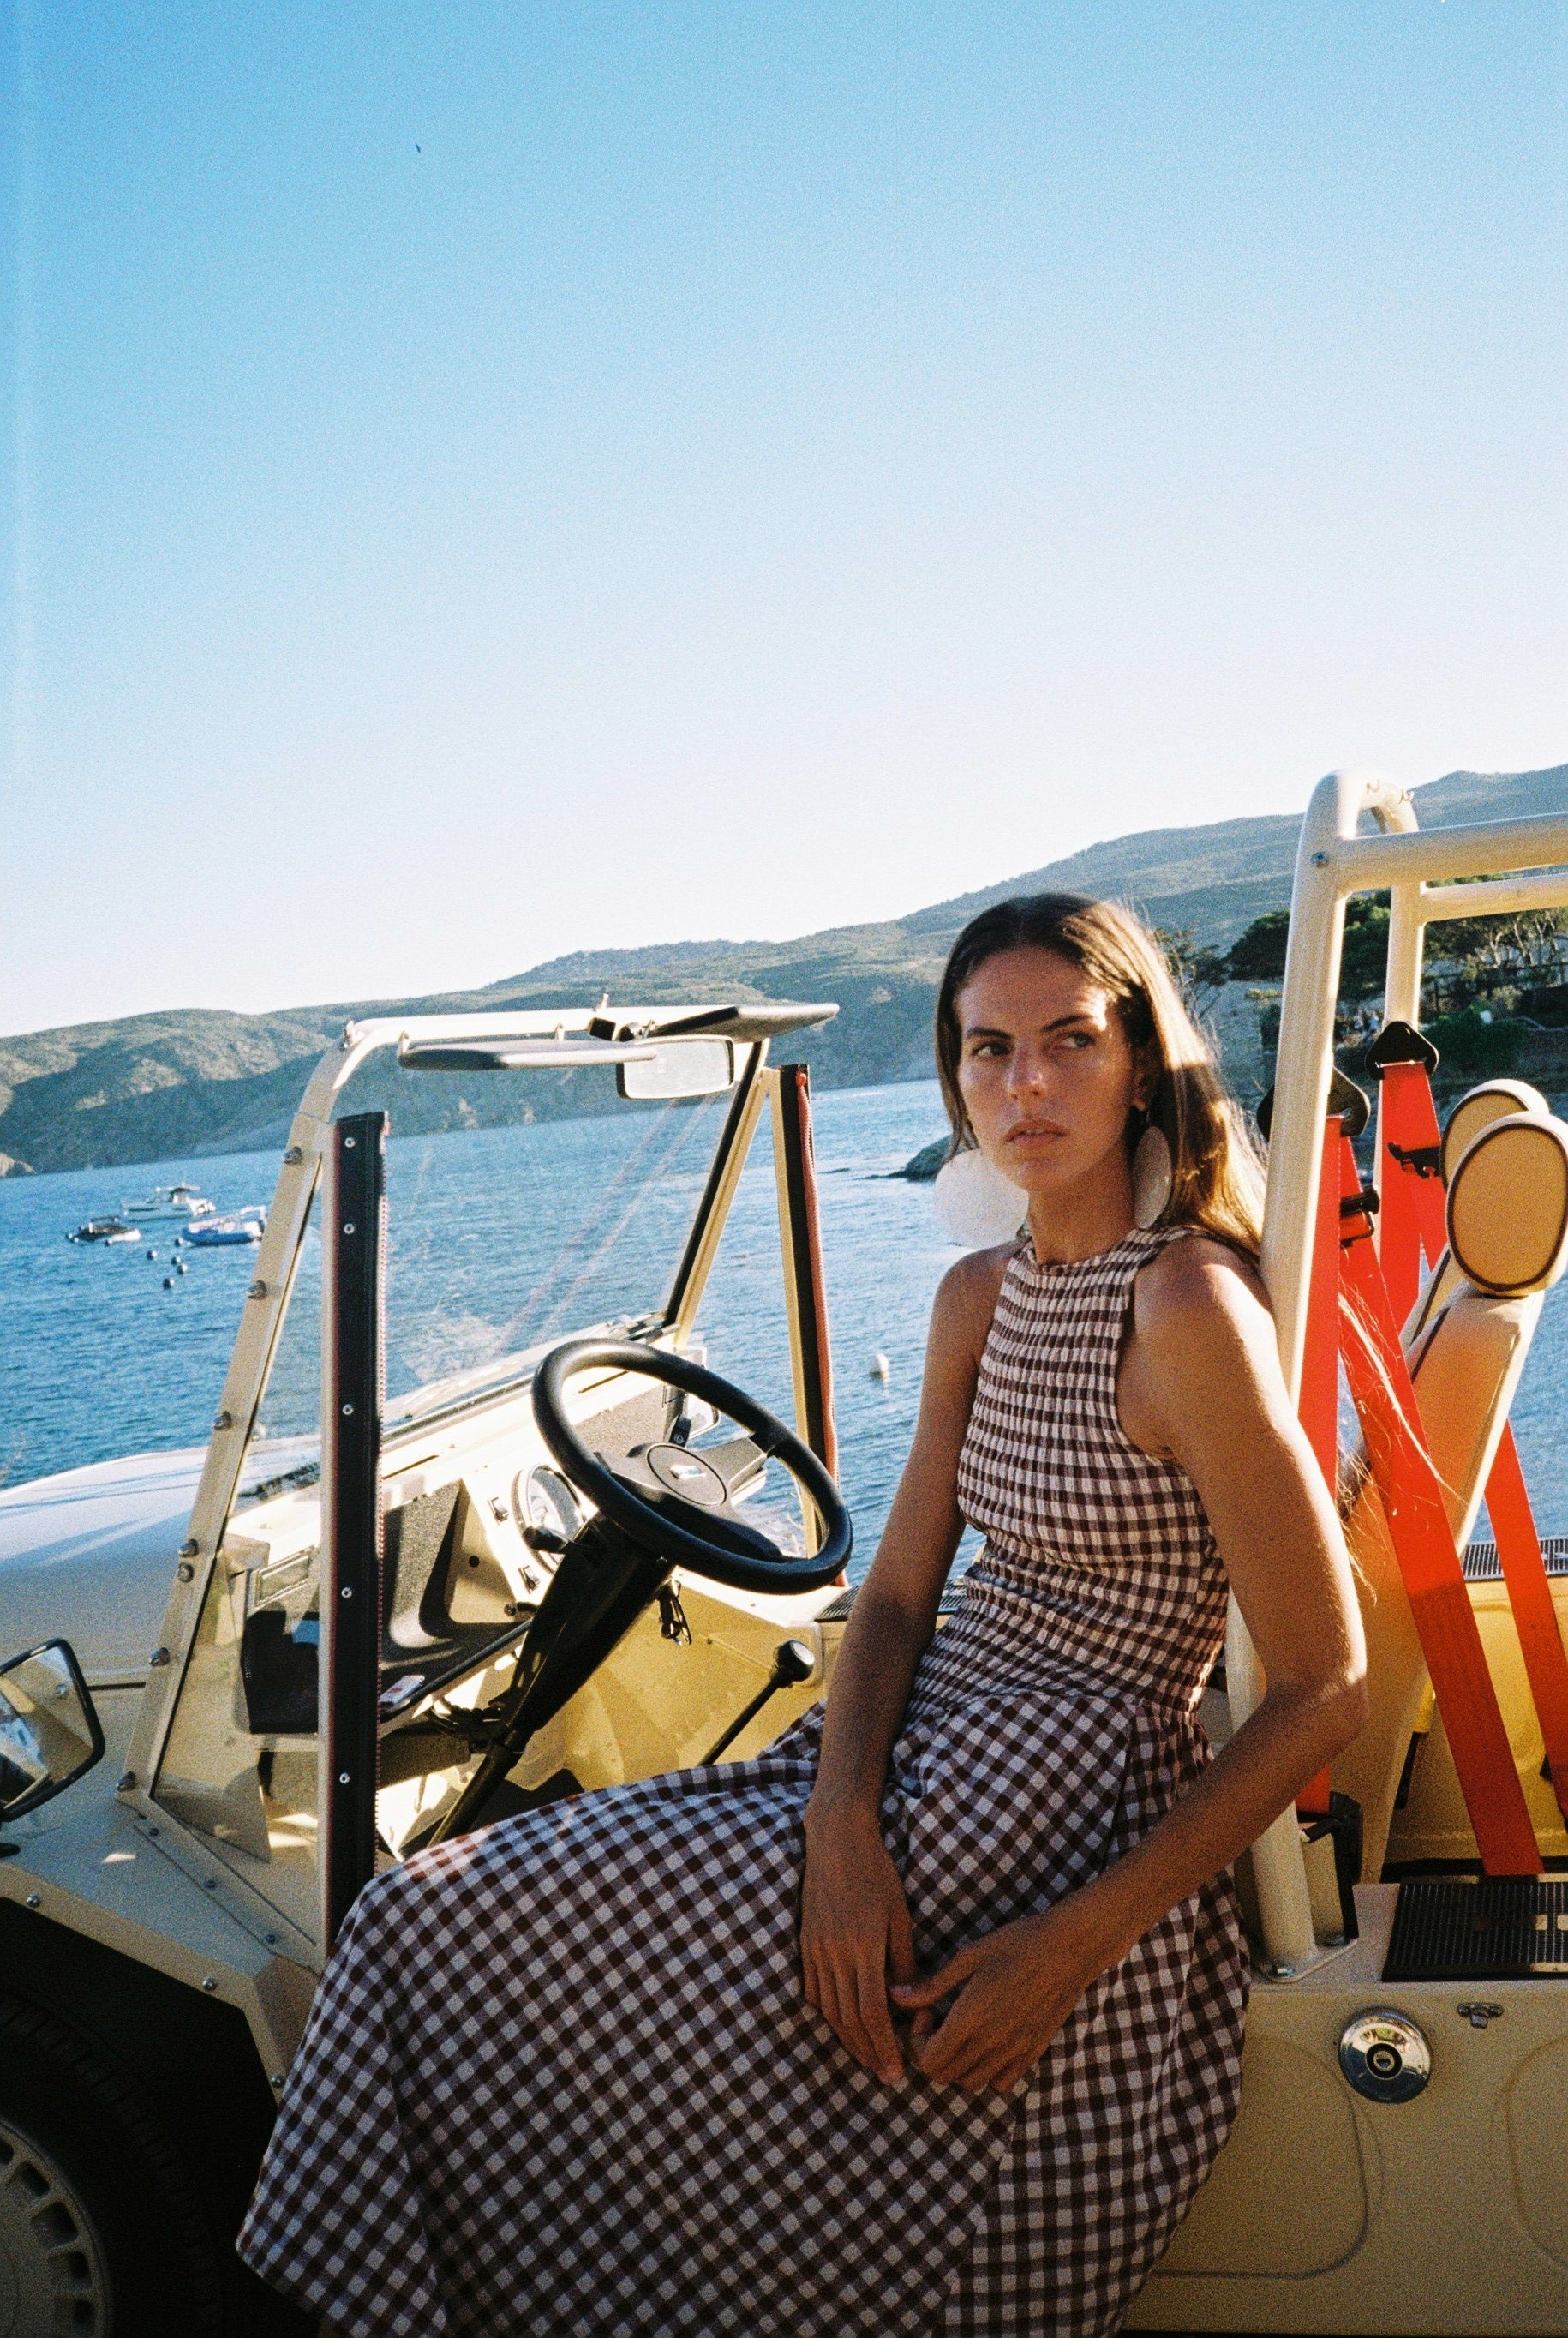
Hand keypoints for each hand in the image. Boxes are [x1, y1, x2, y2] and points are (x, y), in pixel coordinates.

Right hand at [800, 1806, 914, 2085]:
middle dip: (867, 2052)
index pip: (872, 2013)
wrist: (836, 1839)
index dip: (884, 2047)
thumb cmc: (877, 1872)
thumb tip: (909, 2003)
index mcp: (863, 1947)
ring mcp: (815, 1950)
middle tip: (884, 2075)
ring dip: (847, 2039)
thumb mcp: (900, 1915)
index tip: (896, 2071)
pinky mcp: (805, 1943)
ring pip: (828, 2009)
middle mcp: (835, 1954)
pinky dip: (827, 2012)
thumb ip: (904, 1961)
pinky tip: (842, 2024)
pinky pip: (813, 1989)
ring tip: (867, 2057)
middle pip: (849, 2019)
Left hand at [890, 1892, 1115, 2093]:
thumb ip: (931, 1985)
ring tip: (960, 2031)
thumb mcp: (969, 1956)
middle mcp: (992, 2043)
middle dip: (931, 2052)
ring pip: (971, 2083)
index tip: (926, 2012)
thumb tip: (895, 1996)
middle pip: (945, 2076)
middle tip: (937, 2021)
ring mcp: (1015, 2051)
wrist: (1070, 1949)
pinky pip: (1001, 2082)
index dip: (915, 2041)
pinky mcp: (1033, 2052)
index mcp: (972, 2018)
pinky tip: (987, 2041)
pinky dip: (987, 2072)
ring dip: (956, 2064)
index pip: (929, 2061)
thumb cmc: (1017, 1943)